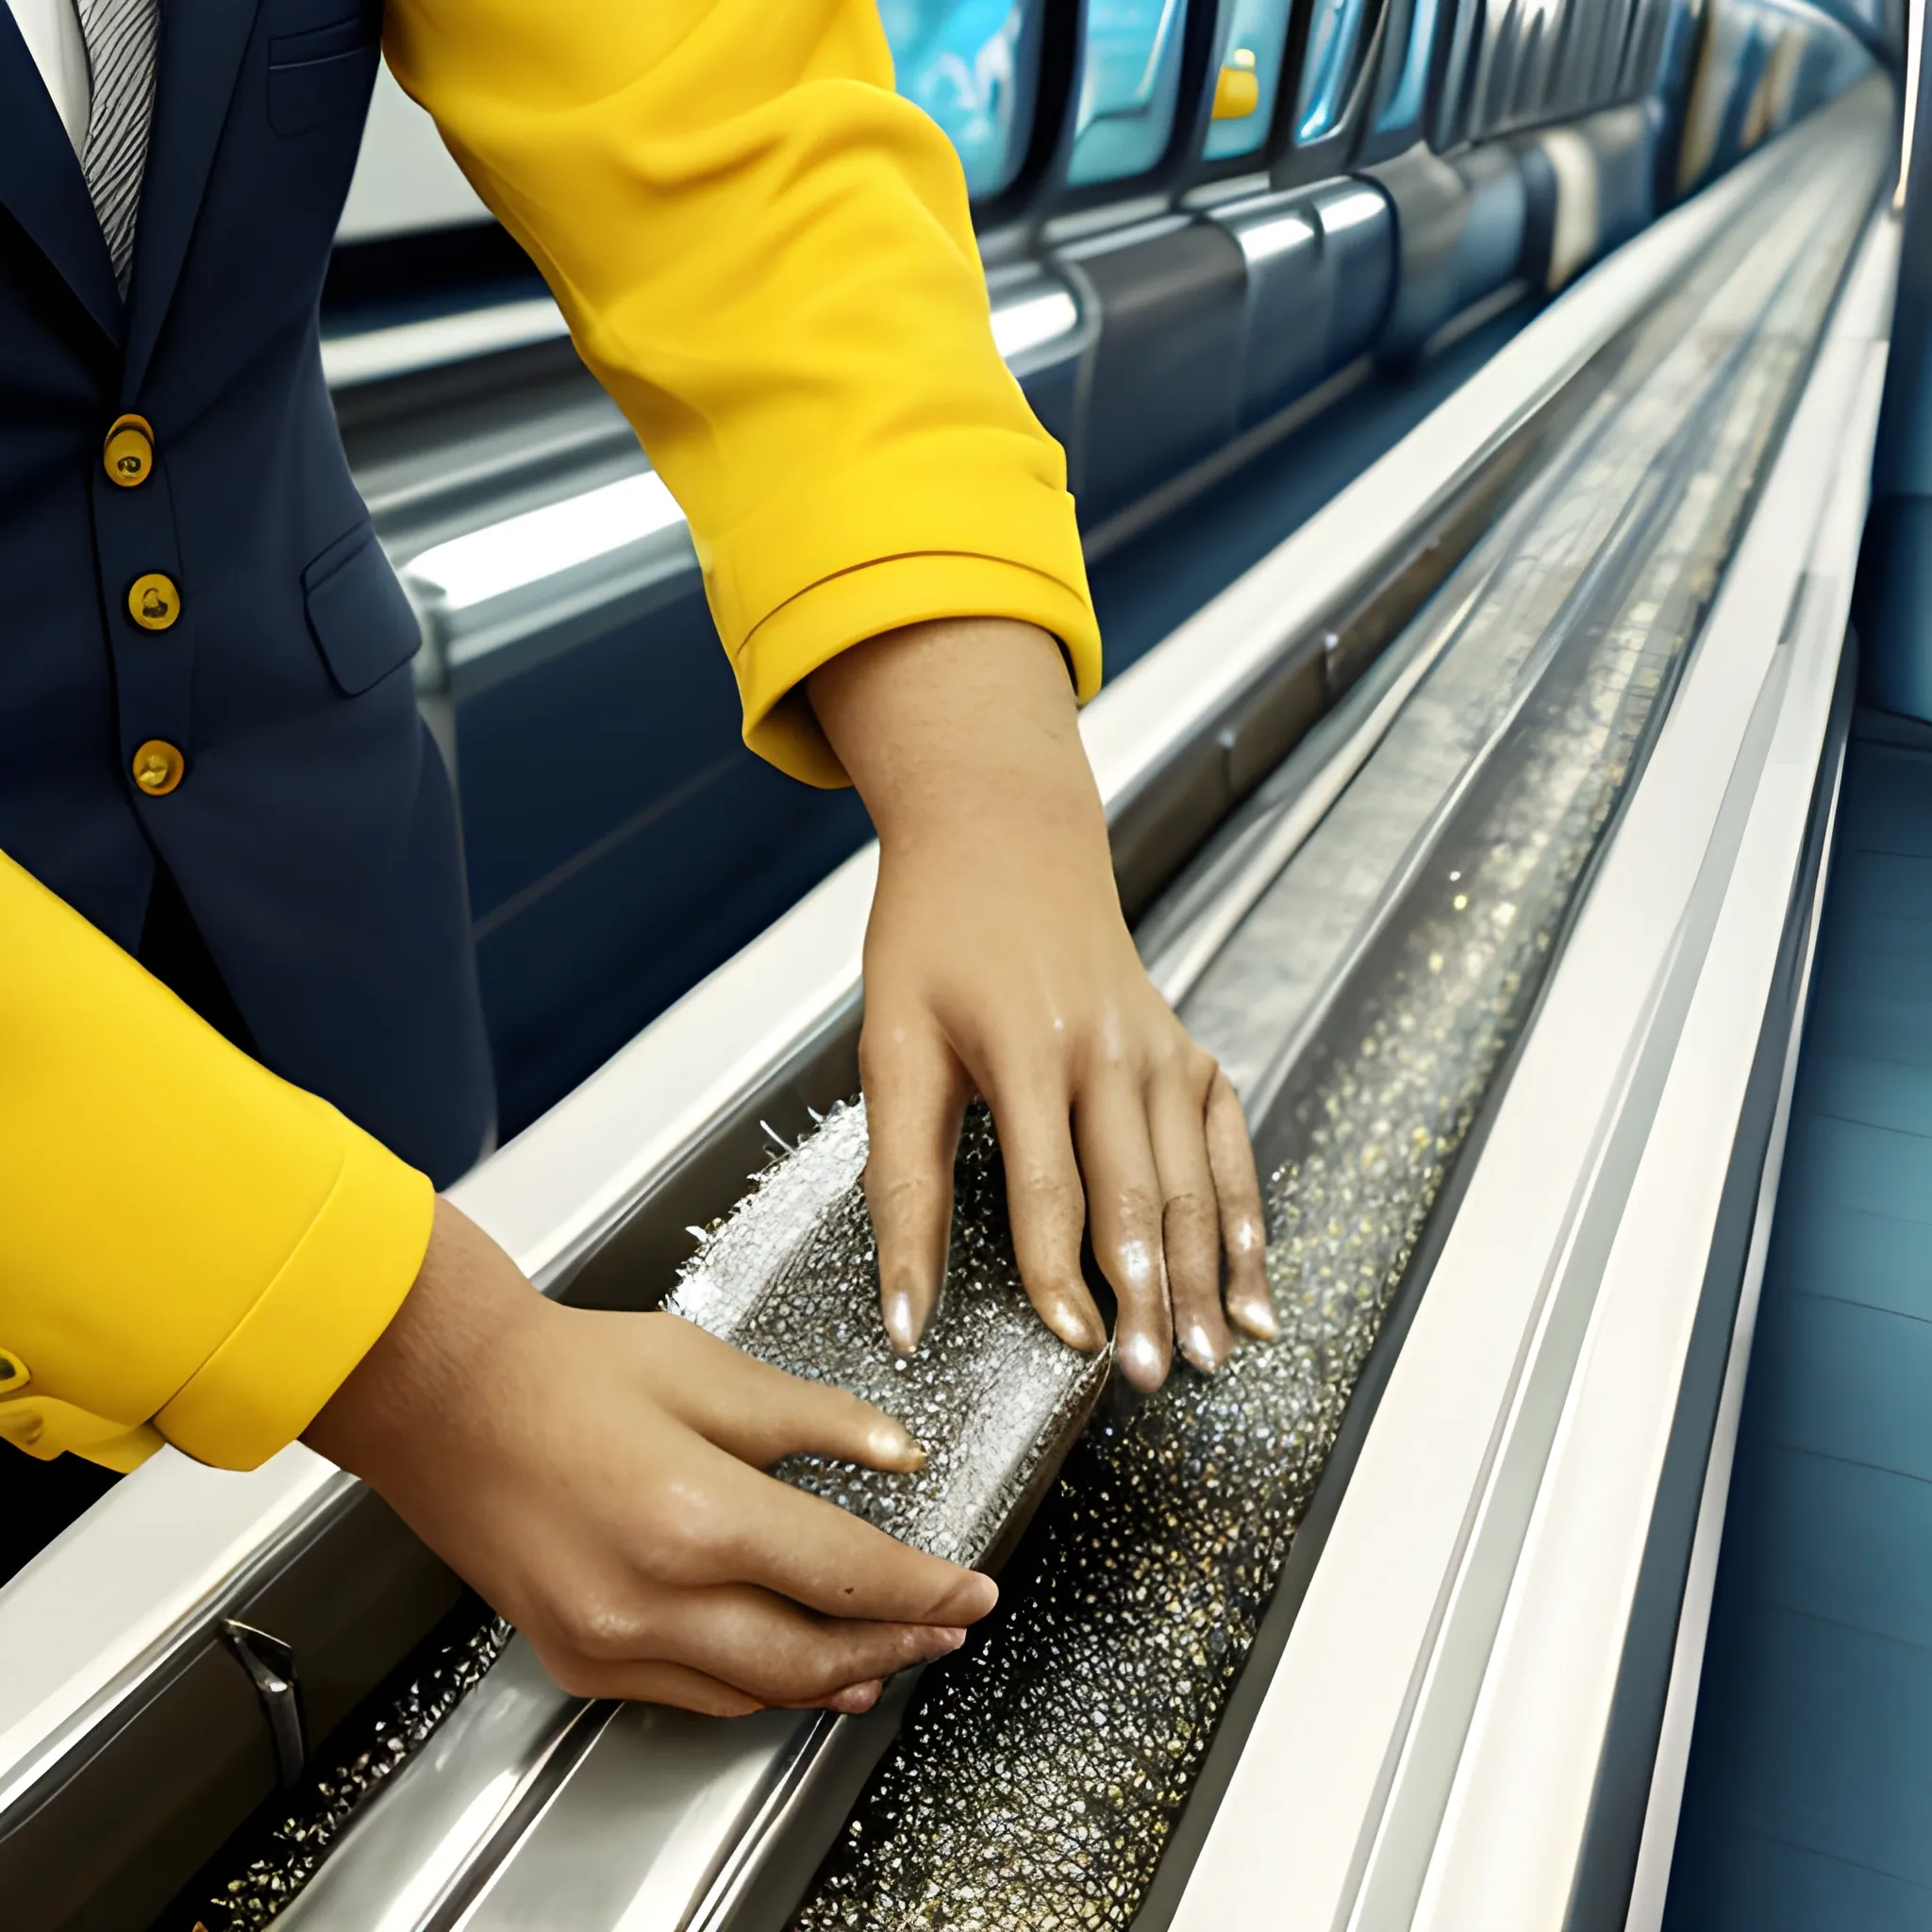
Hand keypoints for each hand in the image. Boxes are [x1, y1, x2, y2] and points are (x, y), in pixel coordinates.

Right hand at [304, 1200, 995, 1715]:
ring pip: (754, 1692)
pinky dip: (757, 1687)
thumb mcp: (707, 1370)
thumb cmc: (564, 1371)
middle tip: (950, 1627)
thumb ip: (815, 1420)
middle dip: (898, 1643)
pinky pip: (693, 1695)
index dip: (926, 1586)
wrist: (445, 1401)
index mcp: (694, 1515)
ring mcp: (608, 1640)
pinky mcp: (578, 1656)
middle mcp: (651, 1599)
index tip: (975, 1588)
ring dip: (834, 1676)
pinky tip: (794, 1667)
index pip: (847, 1573)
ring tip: (891, 1653)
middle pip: (810, 1653)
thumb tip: (899, 1452)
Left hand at [808, 618, 1276, 1390]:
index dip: (1061, 1276)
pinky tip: (1252, 1285)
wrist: (1003, 837)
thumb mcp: (893, 1047)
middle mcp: (1111, 1046)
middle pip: (1138, 1192)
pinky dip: (1244, 1219)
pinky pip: (1228, 1147)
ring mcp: (1162, 1047)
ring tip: (1210, 1355)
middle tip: (1152, 1377)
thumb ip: (900, 1183)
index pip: (1049, 1187)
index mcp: (1028, 1044)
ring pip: (1194, 1179)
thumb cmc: (935, 938)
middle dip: (1150, 1293)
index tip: (1070, 1346)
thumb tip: (903, 1310)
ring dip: (1207, 1273)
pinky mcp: (1188, 1051)